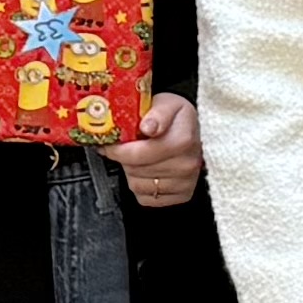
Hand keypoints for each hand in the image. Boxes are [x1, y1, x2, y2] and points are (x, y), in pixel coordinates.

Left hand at [109, 89, 205, 209]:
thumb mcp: (166, 104)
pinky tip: (147, 171)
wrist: (192, 131)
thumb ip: (157, 113)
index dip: (117, 150)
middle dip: (124, 158)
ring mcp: (185, 183)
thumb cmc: (176, 117)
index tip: (110, 143)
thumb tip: (148, 127)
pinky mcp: (181, 196)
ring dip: (132, 171)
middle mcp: (186, 165)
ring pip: (137, 185)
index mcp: (182, 141)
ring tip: (138, 157)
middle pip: (135, 170)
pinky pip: (146, 198)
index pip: (138, 154)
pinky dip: (141, 186)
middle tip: (125, 147)